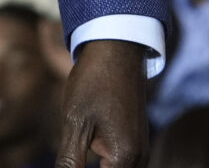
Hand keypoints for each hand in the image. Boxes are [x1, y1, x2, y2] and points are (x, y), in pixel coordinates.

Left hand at [55, 39, 147, 167]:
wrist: (116, 52)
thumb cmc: (93, 84)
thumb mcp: (75, 123)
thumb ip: (70, 161)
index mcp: (125, 159)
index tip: (67, 162)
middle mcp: (139, 160)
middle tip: (69, 155)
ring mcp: (140, 152)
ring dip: (97, 165)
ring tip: (73, 156)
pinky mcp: (135, 143)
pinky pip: (121, 164)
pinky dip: (104, 165)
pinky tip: (86, 155)